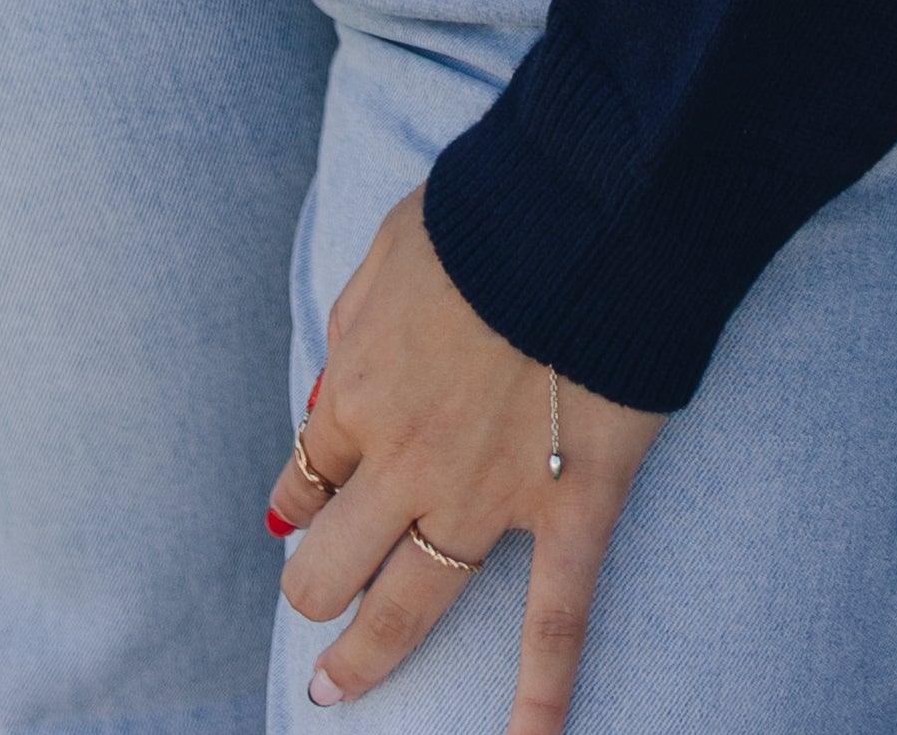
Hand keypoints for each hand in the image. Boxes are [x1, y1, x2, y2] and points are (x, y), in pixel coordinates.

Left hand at [270, 195, 662, 724]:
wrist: (587, 210)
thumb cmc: (489, 213)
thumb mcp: (389, 249)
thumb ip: (353, 324)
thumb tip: (328, 396)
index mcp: (360, 391)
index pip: (310, 469)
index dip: (308, 489)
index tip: (311, 501)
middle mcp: (408, 462)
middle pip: (332, 561)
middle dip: (315, 587)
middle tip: (317, 600)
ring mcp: (488, 497)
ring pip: (410, 606)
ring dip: (366, 657)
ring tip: (333, 692)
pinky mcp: (569, 508)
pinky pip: (554, 619)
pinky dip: (542, 693)